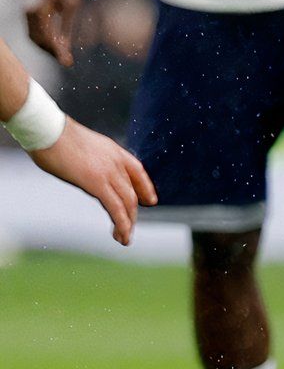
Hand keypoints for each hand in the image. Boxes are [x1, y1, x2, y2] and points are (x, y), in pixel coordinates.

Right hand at [22, 0, 81, 66]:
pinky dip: (44, 37)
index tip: (68, 62)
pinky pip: (34, 28)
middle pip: (37, 39)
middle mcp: (28, 11)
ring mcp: (27, 9)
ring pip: (34, 35)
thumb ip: (67, 27)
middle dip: (51, 52)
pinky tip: (56, 43)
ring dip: (47, 46)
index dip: (57, 52)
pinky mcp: (30, 8)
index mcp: (39, 9)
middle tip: (67, 61)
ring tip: (63, 55)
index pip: (46, 38)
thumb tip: (65, 47)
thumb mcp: (72, 5)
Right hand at [30, 119, 154, 244]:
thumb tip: (79, 166)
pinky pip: (116, 208)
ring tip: (125, 239)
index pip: (137, 171)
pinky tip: (122, 235)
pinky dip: (122, 224)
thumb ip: (86, 157)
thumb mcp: (78, 145)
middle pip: (132, 192)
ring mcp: (108, 172)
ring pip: (127, 203)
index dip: (145, 187)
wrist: (47, 129)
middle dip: (133, 212)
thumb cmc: (53, 135)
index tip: (150, 200)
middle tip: (130, 228)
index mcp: (113, 150)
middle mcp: (116, 161)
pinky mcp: (97, 183)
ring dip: (128, 223)